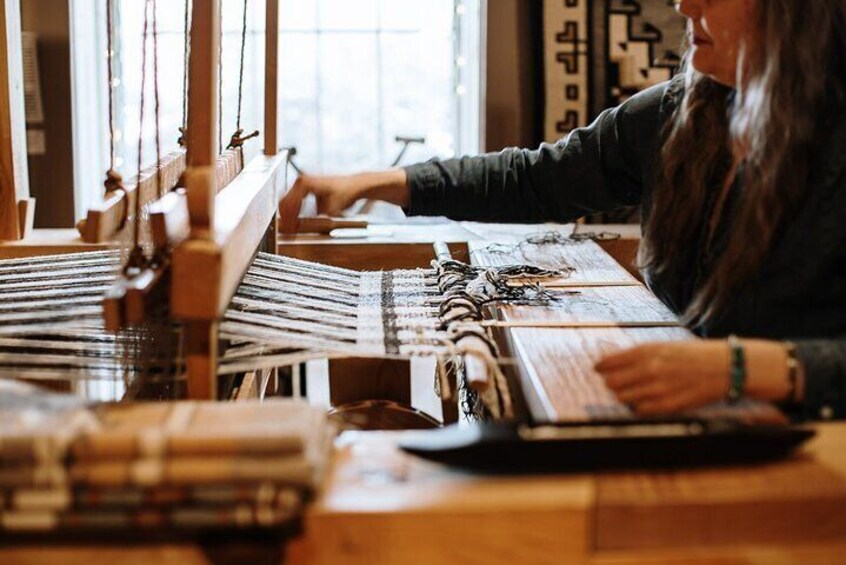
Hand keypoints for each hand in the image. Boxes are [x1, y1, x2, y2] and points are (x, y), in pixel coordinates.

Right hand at [278, 170, 408, 233]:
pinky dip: (293, 213)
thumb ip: (315, 220)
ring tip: (292, 230)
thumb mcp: (331, 210)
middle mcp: (301, 181)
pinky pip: (293, 201)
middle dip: (286, 220)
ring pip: (287, 202)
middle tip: (288, 234)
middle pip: (284, 203)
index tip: (289, 233)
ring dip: (289, 217)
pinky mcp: (305, 187)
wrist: (355, 185)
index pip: (289, 205)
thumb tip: (303, 228)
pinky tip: (296, 223)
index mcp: (304, 184)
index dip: (288, 221)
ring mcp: (303, 183)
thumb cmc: (346, 193)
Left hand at [595, 341, 731, 414]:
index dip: (601, 367)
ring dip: (623, 396)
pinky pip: (639, 410)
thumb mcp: (664, 346)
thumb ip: (639, 355)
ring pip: (623, 398)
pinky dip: (638, 407)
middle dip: (611, 383)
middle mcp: (649, 369)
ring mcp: (657, 389)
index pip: (609, 363)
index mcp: (647, 351)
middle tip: (615, 383)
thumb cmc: (693, 355)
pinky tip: (645, 401)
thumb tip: (612, 362)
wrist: (724, 367)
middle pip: (612, 383)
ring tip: (631, 392)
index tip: (598, 369)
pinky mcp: (668, 405)